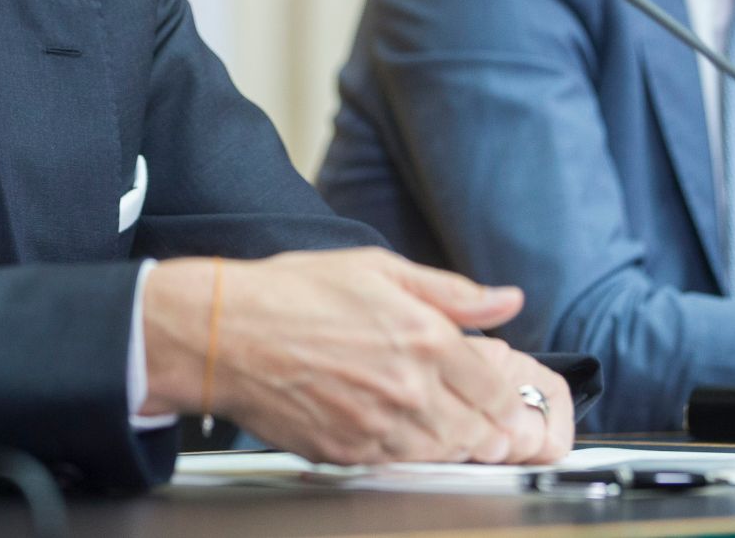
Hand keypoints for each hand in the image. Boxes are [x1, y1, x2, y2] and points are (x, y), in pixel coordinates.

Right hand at [141, 247, 571, 464]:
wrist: (227, 334)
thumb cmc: (294, 293)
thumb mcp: (379, 268)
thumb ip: (452, 291)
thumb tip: (506, 300)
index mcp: (426, 338)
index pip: (497, 388)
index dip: (505, 395)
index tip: (499, 393)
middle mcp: (410, 388)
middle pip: (481, 429)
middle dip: (490, 425)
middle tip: (482, 415)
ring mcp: (380, 426)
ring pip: (447, 453)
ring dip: (456, 442)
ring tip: (441, 420)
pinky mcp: (350, 452)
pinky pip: (404, 466)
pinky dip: (414, 454)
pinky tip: (403, 432)